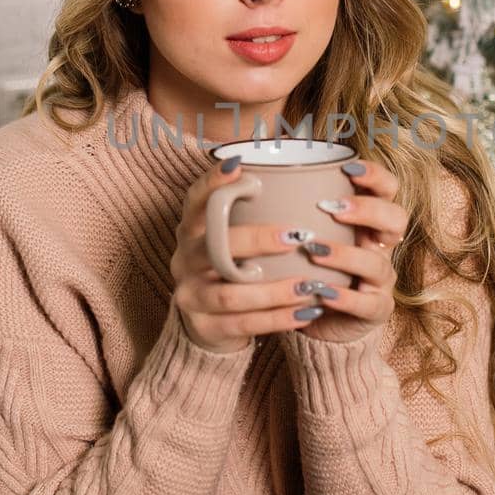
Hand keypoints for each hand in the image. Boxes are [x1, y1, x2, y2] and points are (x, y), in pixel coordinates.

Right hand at [170, 157, 336, 353]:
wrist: (210, 324)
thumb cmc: (232, 269)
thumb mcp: (232, 241)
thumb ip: (253, 215)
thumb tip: (300, 178)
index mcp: (191, 231)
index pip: (195, 201)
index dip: (212, 183)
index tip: (239, 167)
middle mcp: (184, 260)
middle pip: (215, 247)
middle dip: (258, 240)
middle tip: (299, 237)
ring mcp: (191, 296)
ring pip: (231, 293)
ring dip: (275, 290)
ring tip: (310, 286)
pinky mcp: (204, 327)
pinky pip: (243, 324)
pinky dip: (278, 319)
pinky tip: (306, 312)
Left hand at [295, 158, 407, 343]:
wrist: (315, 317)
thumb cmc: (305, 266)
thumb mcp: (300, 234)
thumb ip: (288, 207)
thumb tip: (241, 169)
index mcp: (367, 221)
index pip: (387, 189)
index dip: (375, 176)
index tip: (348, 168)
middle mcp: (380, 246)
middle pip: (396, 219)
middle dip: (368, 210)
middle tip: (332, 208)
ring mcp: (381, 280)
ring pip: (377, 263)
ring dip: (346, 254)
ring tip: (315, 250)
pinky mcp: (375, 310)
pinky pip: (368, 303)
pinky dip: (345, 297)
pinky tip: (322, 293)